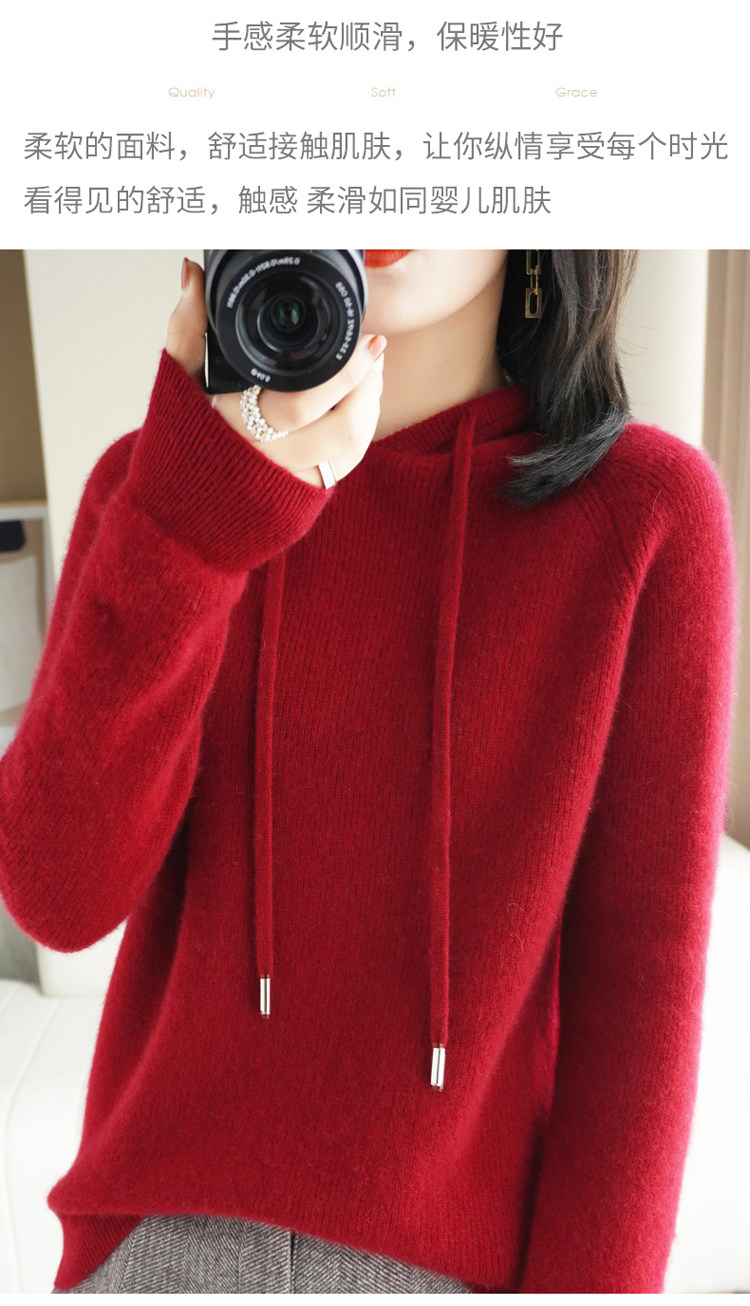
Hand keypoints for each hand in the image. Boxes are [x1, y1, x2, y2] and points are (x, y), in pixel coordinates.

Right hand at [166, 257, 386, 487]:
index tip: (364, 341)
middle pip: (342, 428)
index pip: (304, 402)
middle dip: (369, 384)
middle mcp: (266, 458)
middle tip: (375, 350)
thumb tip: (192, 274)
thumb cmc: (181, 437)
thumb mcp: (179, 380)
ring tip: (371, 372)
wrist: (180, 503)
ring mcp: (288, 481)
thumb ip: (187, 327)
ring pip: (350, 446)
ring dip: (370, 405)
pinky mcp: (304, 495)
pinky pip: (346, 463)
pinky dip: (360, 430)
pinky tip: (358, 403)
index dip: (346, 372)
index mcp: (237, 425)